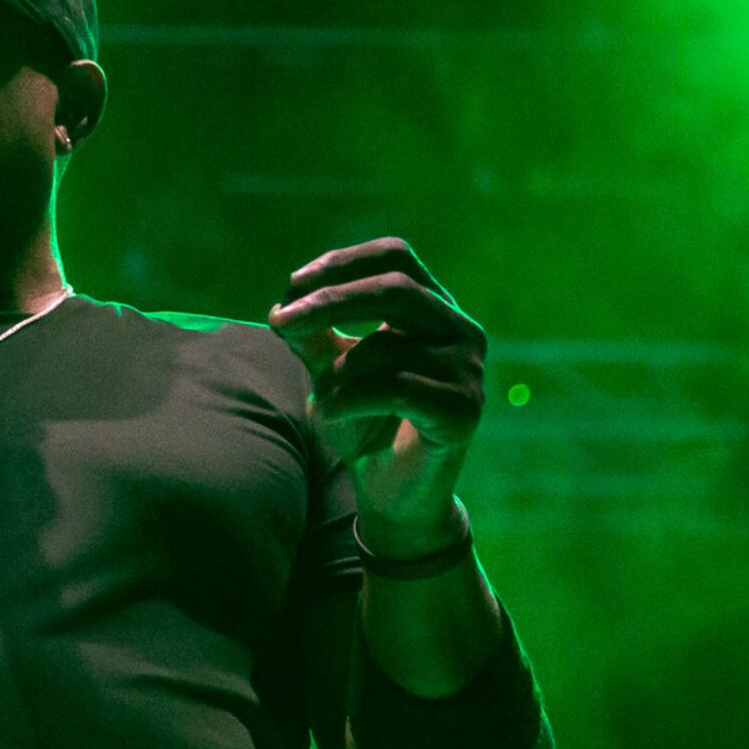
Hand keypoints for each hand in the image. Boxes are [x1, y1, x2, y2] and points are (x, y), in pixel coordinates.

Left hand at [269, 238, 487, 534]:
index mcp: (432, 308)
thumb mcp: (329, 372)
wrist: (392, 493)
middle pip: (395, 287)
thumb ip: (312, 338)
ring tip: (323, 398)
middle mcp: (460, 330)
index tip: (292, 285)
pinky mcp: (463, 409)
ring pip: (388, 345)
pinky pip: (395, 388)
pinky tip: (329, 414)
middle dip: (329, 301)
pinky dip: (348, 398)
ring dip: (336, 371)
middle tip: (279, 321)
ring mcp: (468, 369)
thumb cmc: (363, 423)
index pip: (395, 255)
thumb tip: (282, 308)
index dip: (342, 262)